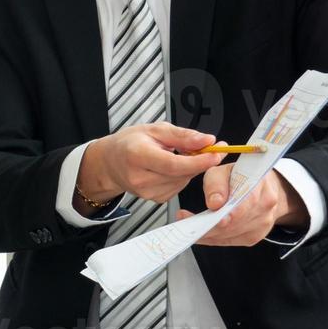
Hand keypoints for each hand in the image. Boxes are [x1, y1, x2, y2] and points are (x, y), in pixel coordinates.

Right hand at [78, 122, 223, 205]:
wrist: (111, 162)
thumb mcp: (155, 130)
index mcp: (137, 155)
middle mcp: (140, 177)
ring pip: (183, 181)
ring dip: (189, 168)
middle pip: (181, 173)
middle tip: (207, 148)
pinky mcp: (154, 199)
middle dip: (199, 161)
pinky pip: (178, 187)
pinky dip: (182, 176)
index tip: (216, 154)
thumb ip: (183, 136)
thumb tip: (207, 140)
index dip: (198, 161)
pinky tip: (171, 168)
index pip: (173, 164)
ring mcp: (146, 192)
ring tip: (178, 155)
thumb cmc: (130, 143)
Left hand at [177, 166, 307, 245]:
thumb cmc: (240, 175)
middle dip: (209, 225)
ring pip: (231, 234)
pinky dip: (213, 238)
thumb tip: (215, 203)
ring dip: (208, 233)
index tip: (210, 216)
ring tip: (188, 226)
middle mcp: (266, 206)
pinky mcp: (254, 235)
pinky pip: (230, 240)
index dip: (229, 213)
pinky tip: (200, 233)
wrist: (262, 186)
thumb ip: (217, 183)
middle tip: (186, 222)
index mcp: (260, 186)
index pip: (246, 202)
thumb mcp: (223, 170)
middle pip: (236, 222)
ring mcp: (263, 223)